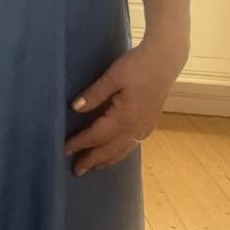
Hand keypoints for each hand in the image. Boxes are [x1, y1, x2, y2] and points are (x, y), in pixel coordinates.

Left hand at [64, 37, 187, 176]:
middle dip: (92, 160)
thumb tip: (74, 108)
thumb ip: (94, 94)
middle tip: (76, 171)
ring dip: (107, 160)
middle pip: (110, 150)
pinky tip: (117, 151)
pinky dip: (121, 151)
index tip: (64, 150)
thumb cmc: (138, 65)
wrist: (166, 59)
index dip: (79, 143)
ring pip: (123, 150)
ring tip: (94, 167)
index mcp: (125, 118)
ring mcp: (145, 126)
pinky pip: (133, 144)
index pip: (96, 136)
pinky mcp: (150, 121)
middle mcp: (136, 128)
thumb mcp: (113, 76)